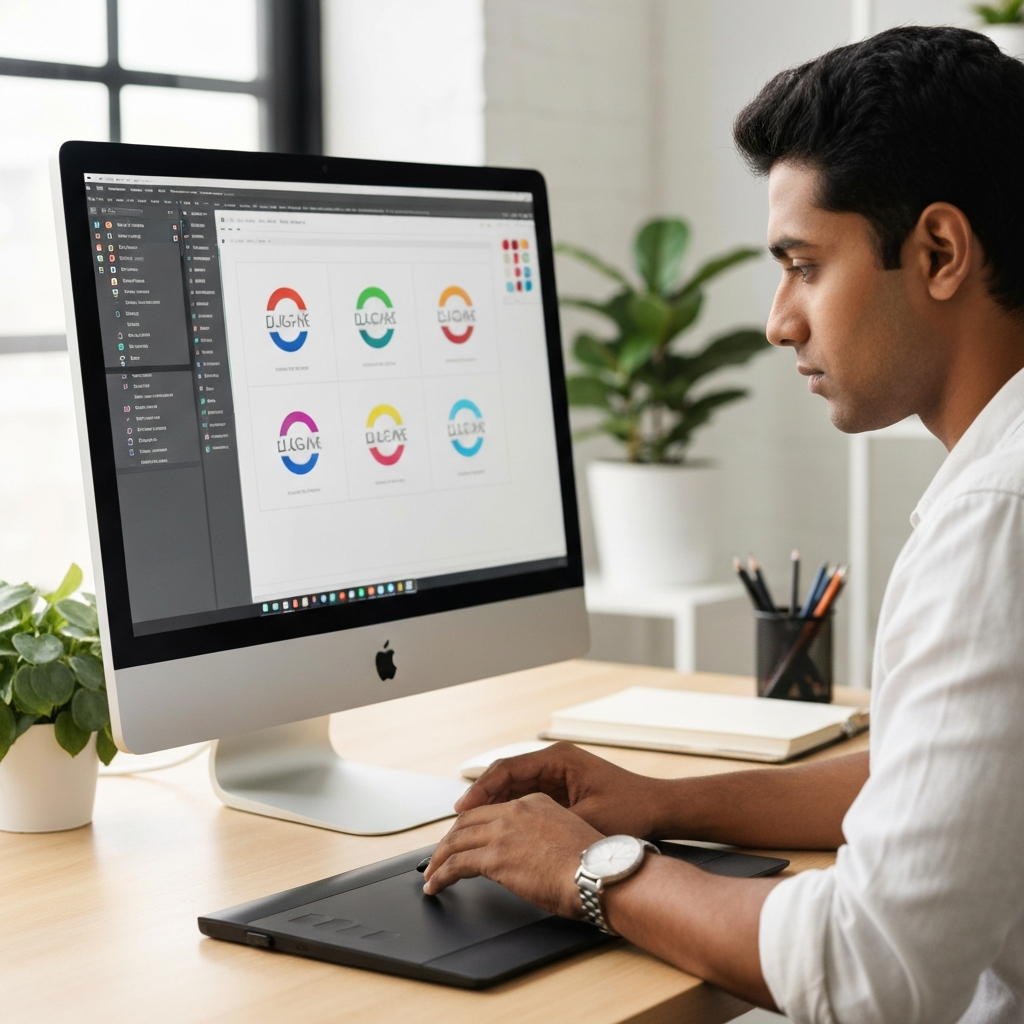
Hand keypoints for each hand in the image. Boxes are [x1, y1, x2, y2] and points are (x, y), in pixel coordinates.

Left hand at [422, 791, 603, 915]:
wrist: (598, 872)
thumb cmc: (594, 864)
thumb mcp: (568, 835)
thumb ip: (546, 838)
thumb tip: (539, 857)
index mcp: (536, 802)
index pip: (494, 810)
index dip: (474, 824)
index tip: (466, 837)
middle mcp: (516, 811)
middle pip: (469, 820)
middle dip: (450, 838)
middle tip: (441, 854)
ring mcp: (503, 832)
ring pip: (457, 840)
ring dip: (440, 858)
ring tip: (431, 873)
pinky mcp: (495, 857)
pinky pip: (456, 864)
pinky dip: (441, 874)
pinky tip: (436, 885)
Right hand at [456, 741, 669, 837]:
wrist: (660, 809)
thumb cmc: (631, 809)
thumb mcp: (589, 818)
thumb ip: (551, 822)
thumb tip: (516, 834)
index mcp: (558, 759)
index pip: (508, 769)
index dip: (481, 789)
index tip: (462, 808)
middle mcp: (554, 762)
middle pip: (505, 777)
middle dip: (481, 798)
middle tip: (458, 821)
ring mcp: (556, 775)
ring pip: (513, 788)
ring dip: (492, 806)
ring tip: (469, 827)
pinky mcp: (561, 790)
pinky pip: (526, 798)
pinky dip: (509, 811)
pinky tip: (496, 829)